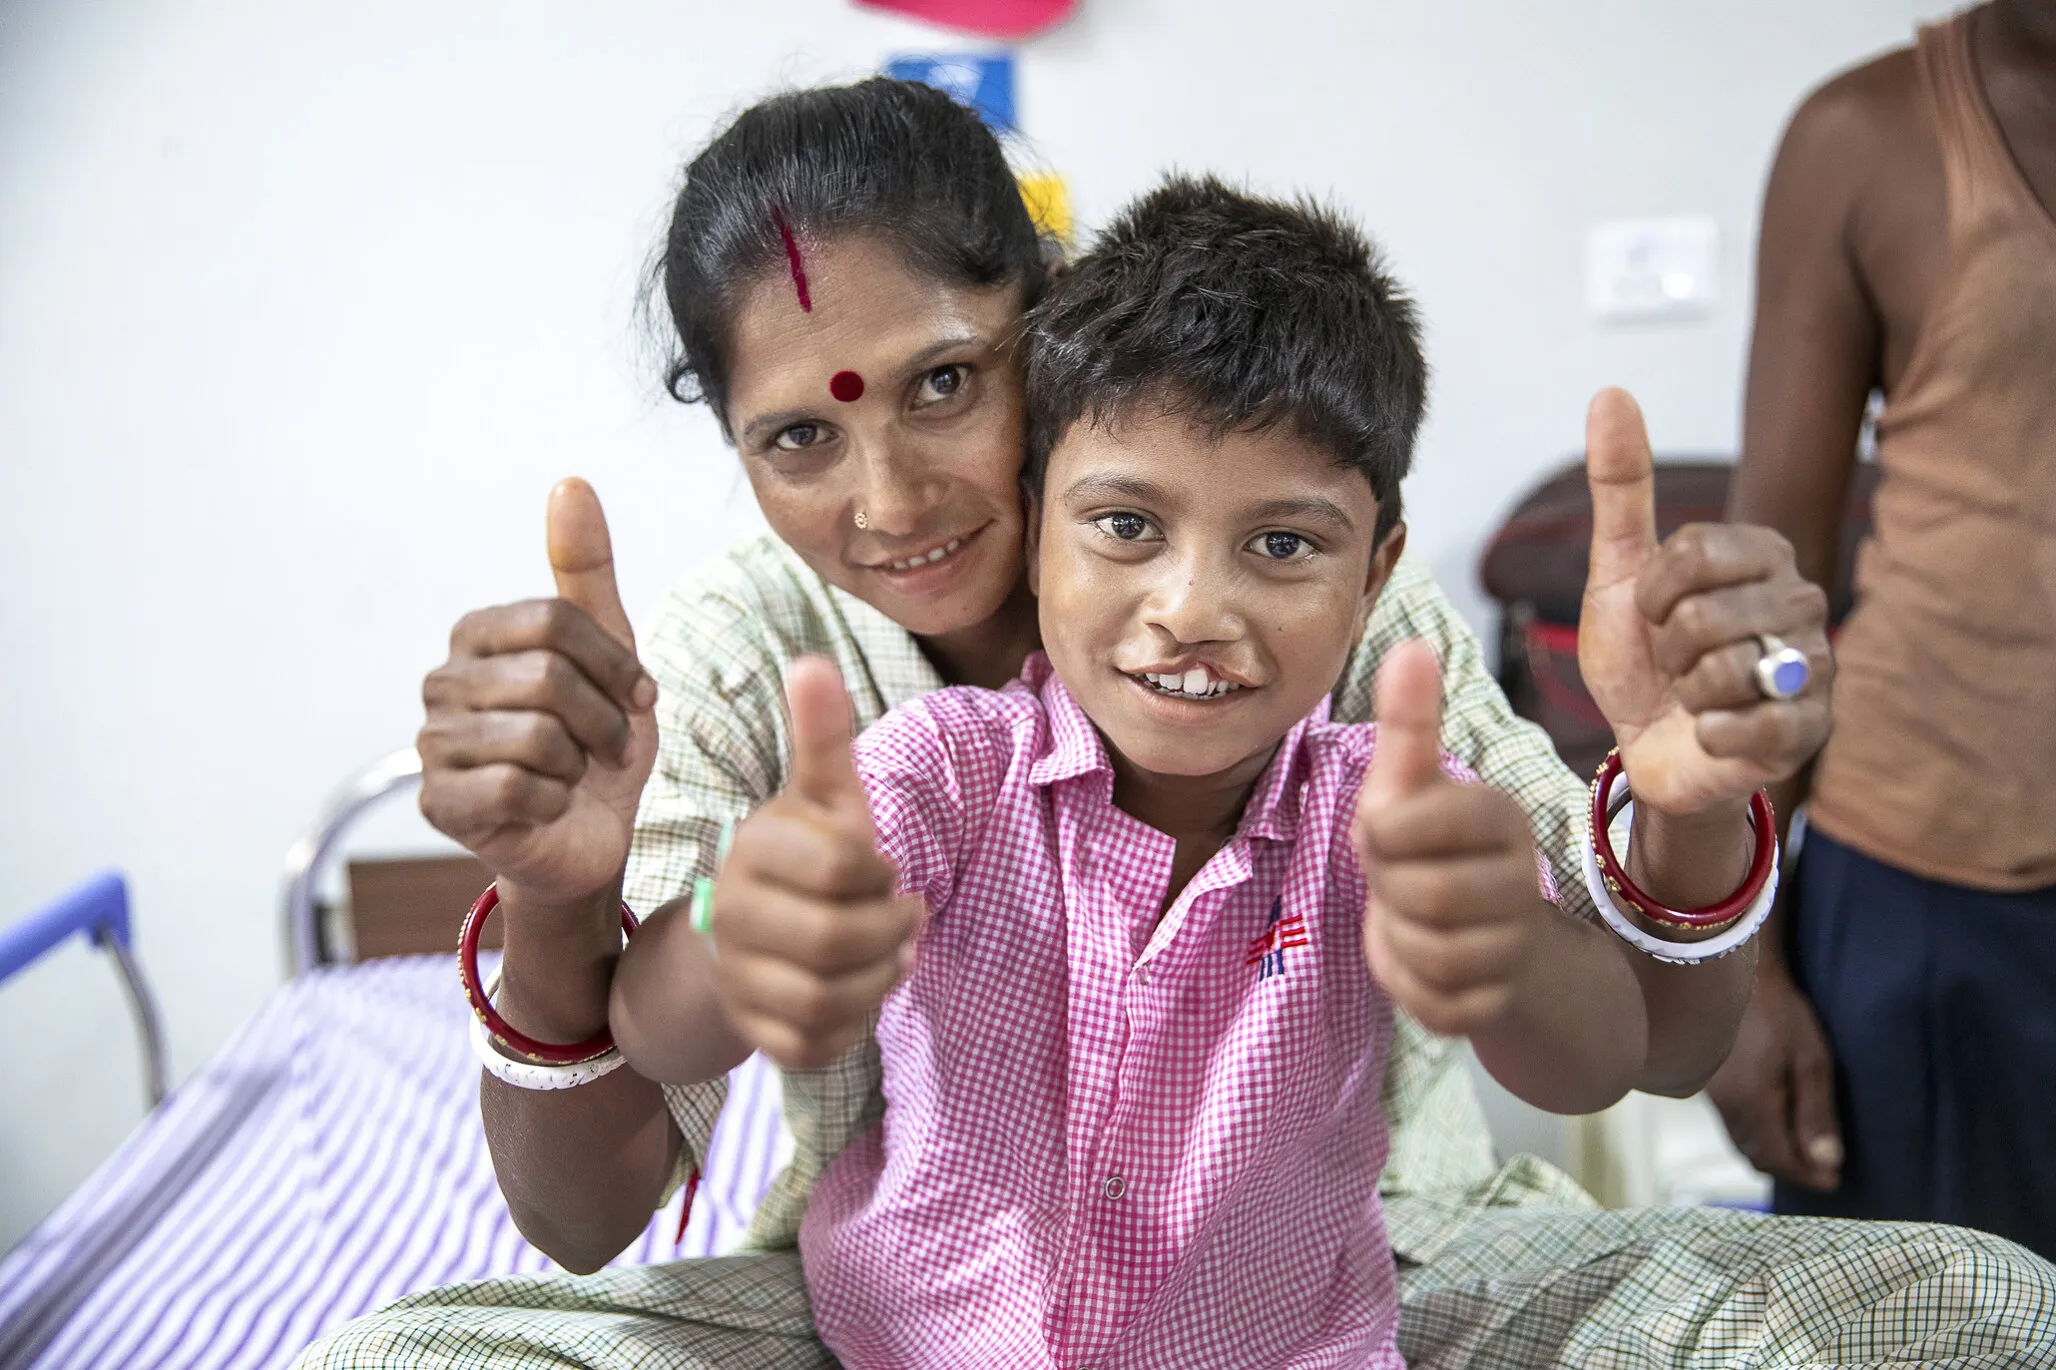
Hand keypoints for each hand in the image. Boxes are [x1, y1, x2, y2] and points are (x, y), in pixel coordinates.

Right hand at [417, 479, 658, 908]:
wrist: (590, 838)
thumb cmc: (596, 742)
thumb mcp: (610, 652)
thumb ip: (586, 571)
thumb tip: (571, 482)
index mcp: (478, 635)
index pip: (555, 621)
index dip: (614, 665)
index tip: (637, 695)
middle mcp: (441, 681)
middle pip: (548, 678)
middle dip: (603, 720)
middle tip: (608, 747)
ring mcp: (431, 743)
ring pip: (535, 736)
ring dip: (581, 764)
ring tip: (578, 775)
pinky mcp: (437, 802)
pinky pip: (517, 787)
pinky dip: (555, 801)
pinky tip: (548, 806)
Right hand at [710, 657, 923, 1069]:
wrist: (742, 938)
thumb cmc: (802, 859)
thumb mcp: (821, 797)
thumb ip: (822, 736)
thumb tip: (811, 661)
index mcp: (751, 850)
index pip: (840, 866)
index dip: (881, 873)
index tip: (884, 870)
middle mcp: (729, 915)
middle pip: (838, 939)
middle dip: (892, 931)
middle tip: (907, 917)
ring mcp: (736, 978)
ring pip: (830, 999)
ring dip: (882, 979)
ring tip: (892, 955)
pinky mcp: (752, 1033)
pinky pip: (816, 1045)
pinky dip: (855, 1023)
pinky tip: (861, 992)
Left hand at [1356, 640, 1549, 1036]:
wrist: (1491, 934)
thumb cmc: (1437, 846)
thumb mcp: (1415, 783)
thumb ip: (1410, 722)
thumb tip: (1410, 644)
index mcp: (1501, 817)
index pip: (1416, 823)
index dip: (1382, 833)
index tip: (1387, 830)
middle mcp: (1521, 881)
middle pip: (1419, 895)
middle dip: (1388, 889)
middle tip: (1395, 878)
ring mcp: (1515, 948)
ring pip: (1427, 954)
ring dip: (1396, 938)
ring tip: (1408, 915)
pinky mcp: (1497, 1005)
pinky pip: (1432, 1004)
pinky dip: (1408, 984)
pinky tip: (1420, 958)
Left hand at [1578, 388, 1832, 814]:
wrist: (1649, 747)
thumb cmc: (1641, 657)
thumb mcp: (1618, 573)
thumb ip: (1621, 488)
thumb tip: (1610, 392)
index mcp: (1762, 552)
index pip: (1693, 552)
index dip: (1652, 593)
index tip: (1653, 613)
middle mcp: (1803, 599)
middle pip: (1704, 615)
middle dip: (1667, 649)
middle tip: (1674, 663)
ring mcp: (1816, 666)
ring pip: (1728, 669)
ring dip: (1687, 691)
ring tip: (1695, 696)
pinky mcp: (1812, 729)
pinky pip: (1751, 724)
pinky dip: (1711, 732)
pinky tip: (1712, 732)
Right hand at [1708, 956, 1842, 1189]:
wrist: (1732, 973)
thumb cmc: (1780, 1013)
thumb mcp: (1811, 1061)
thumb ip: (1816, 1115)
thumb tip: (1826, 1163)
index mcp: (1753, 1104)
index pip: (1779, 1158)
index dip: (1807, 1176)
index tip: (1834, 1182)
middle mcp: (1726, 1106)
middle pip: (1756, 1155)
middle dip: (1789, 1169)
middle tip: (1821, 1171)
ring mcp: (1712, 1095)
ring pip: (1741, 1142)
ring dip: (1771, 1154)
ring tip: (1801, 1153)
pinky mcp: (1708, 1083)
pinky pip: (1731, 1124)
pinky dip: (1754, 1136)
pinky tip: (1773, 1126)